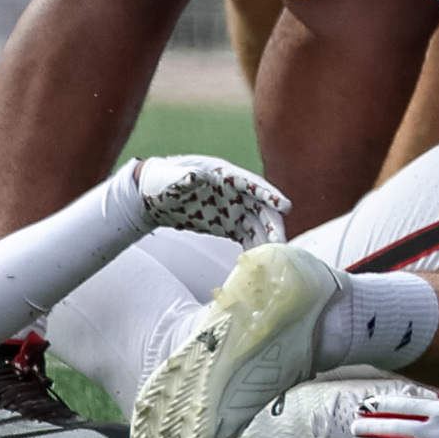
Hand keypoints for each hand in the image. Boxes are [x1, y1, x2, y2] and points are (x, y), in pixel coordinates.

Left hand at [131, 155, 290, 246]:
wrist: (152, 195)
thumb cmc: (162, 178)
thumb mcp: (171, 176)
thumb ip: (183, 177)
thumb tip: (193, 176)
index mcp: (225, 175)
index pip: (253, 185)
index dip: (270, 195)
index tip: (286, 206)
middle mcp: (234, 192)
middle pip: (260, 208)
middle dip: (272, 224)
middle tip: (281, 243)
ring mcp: (232, 209)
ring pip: (256, 225)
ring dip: (266, 240)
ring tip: (275, 258)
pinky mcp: (226, 224)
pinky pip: (245, 236)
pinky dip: (253, 247)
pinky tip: (260, 262)